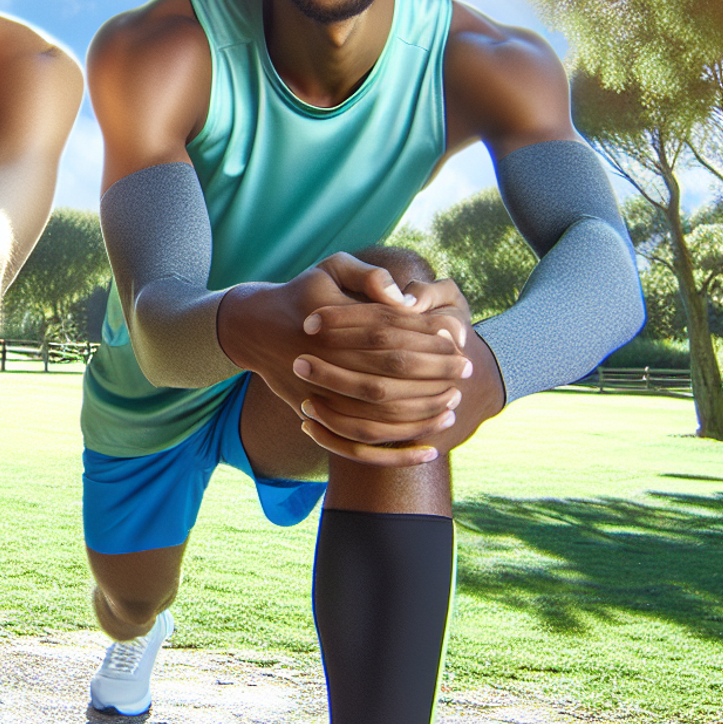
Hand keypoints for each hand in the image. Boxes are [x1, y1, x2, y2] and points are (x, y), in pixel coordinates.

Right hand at [218, 254, 470, 459]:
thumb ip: (369, 277)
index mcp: (333, 322)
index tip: (458, 338)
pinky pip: (361, 447)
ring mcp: (320, 394)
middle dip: (437, 373)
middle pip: (393, 373)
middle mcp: (327, 360)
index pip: (394, 331)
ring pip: (381, 414)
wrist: (257, 330)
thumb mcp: (332, 269)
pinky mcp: (318, 417)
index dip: (430, 336)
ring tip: (452, 404)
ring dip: (424, 412)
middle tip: (466, 369)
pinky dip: (398, 454)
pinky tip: (429, 452)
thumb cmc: (304, 294)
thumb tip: (405, 298)